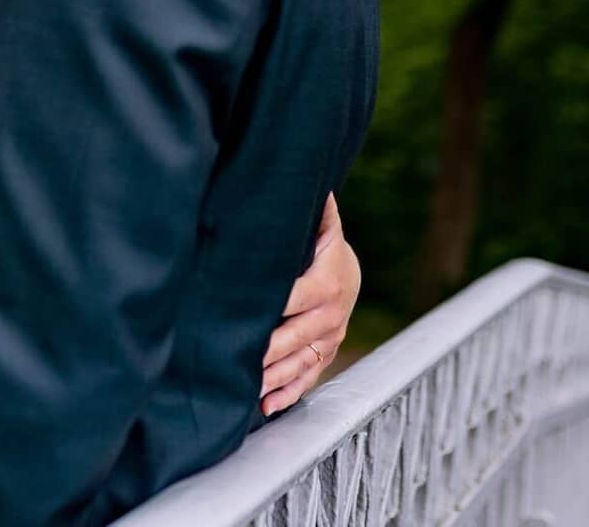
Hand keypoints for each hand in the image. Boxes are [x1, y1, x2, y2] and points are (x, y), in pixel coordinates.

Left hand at [259, 192, 359, 416]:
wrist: (347, 272)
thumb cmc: (322, 246)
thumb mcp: (322, 226)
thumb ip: (318, 211)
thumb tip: (309, 183)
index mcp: (327, 282)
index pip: (296, 296)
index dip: (272, 306)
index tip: (246, 313)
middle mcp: (332, 315)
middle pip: (297, 336)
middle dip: (269, 351)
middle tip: (240, 360)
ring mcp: (329, 338)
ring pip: (302, 362)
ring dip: (276, 377)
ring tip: (250, 388)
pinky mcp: (325, 354)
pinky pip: (308, 377)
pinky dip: (288, 393)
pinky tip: (267, 405)